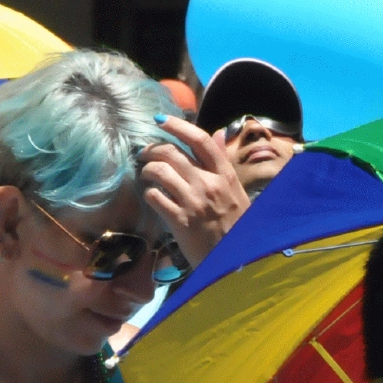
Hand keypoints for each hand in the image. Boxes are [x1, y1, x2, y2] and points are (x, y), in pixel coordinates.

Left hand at [139, 115, 250, 267]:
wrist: (237, 262)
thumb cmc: (237, 227)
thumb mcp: (237, 191)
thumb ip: (223, 162)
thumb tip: (218, 133)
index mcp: (225, 175)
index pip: (200, 140)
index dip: (178, 125)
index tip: (161, 120)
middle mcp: (209, 185)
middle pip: (173, 153)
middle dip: (153, 149)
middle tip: (145, 153)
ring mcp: (193, 203)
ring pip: (160, 172)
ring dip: (148, 170)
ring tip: (146, 174)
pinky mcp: (180, 222)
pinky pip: (155, 198)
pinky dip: (149, 193)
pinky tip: (150, 195)